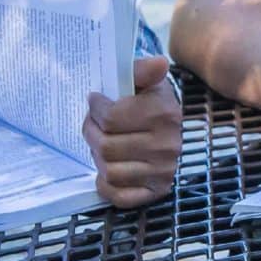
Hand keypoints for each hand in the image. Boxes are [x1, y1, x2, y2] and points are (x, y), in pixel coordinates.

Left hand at [85, 56, 181, 208]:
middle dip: (92, 133)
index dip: (95, 110)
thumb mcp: (142, 79)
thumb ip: (142, 69)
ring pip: (109, 171)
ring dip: (98, 158)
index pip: (110, 118)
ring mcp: (164, 171)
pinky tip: (109, 169)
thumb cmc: (146, 99)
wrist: (166, 122)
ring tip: (104, 145)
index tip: (97, 103)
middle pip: (105, 146)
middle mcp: (168, 145)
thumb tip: (159, 63)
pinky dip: (107, 185)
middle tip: (94, 125)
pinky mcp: (157, 191)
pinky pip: (119, 197)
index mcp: (164, 113)